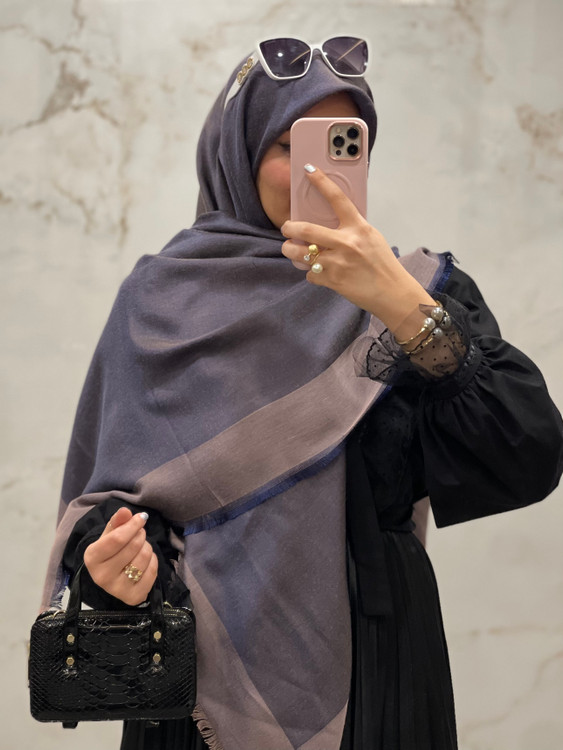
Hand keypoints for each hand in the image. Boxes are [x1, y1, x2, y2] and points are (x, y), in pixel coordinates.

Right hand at [83, 507, 158, 605]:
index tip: (141, 518)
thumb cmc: (110, 552)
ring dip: (147, 547)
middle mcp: (101, 577)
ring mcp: (117, 590)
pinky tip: (145, 561)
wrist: (112, 578)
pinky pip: (152, 571)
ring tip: (141, 547)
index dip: (133, 525)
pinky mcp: (133, 597)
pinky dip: (153, 561)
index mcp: (92, 558)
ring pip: (144, 557)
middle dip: (140, 535)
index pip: (117, 539)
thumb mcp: (109, 535)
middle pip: (133, 546)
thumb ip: (117, 521)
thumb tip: (125, 511)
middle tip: (140, 534)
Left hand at [280, 165, 434, 338]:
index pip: (337, 199)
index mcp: (358, 228)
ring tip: (291, 250)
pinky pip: (310, 274)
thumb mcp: (371, 238)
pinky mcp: (332, 281)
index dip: (321, 182)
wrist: (392, 292)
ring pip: (301, 254)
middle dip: (289, 228)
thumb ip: (352, 228)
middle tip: (286, 228)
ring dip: (291, 251)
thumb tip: (331, 222)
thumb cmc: (383, 264)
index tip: (308, 170)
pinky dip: (311, 274)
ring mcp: (337, 263)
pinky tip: (318, 273)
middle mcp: (346, 243)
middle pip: (306, 229)